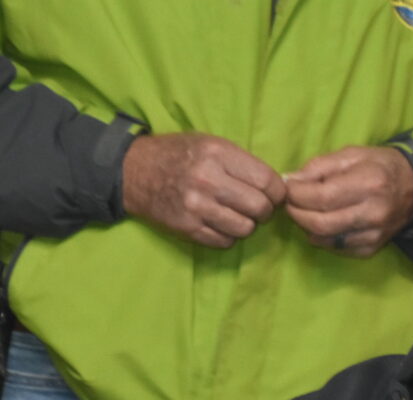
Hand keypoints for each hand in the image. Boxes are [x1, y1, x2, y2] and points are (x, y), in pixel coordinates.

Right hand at [122, 133, 285, 247]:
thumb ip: (243, 164)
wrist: (133, 171)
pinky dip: (228, 236)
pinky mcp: (188, 228)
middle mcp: (208, 179)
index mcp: (217, 154)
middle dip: (264, 211)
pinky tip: (219, 223)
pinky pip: (225, 242)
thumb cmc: (180, 155)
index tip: (273, 195)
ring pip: (245, 229)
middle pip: (260, 208)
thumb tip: (279, 187)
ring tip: (236, 214)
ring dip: (246, 225)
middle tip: (255, 207)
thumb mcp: (211, 145)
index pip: (267, 181)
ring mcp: (196, 206)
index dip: (277, 192)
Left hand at [284, 146, 412, 257]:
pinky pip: (338, 248)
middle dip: (297, 214)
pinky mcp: (372, 248)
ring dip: (306, 227)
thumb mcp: (351, 155)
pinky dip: (322, 238)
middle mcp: (373, 213)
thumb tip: (290, 181)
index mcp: (369, 184)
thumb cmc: (380, 166)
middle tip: (290, 203)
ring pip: (326, 240)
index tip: (288, 188)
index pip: (322, 197)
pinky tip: (322, 225)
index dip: (297, 195)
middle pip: (321, 223)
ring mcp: (374, 234)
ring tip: (304, 212)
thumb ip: (319, 166)